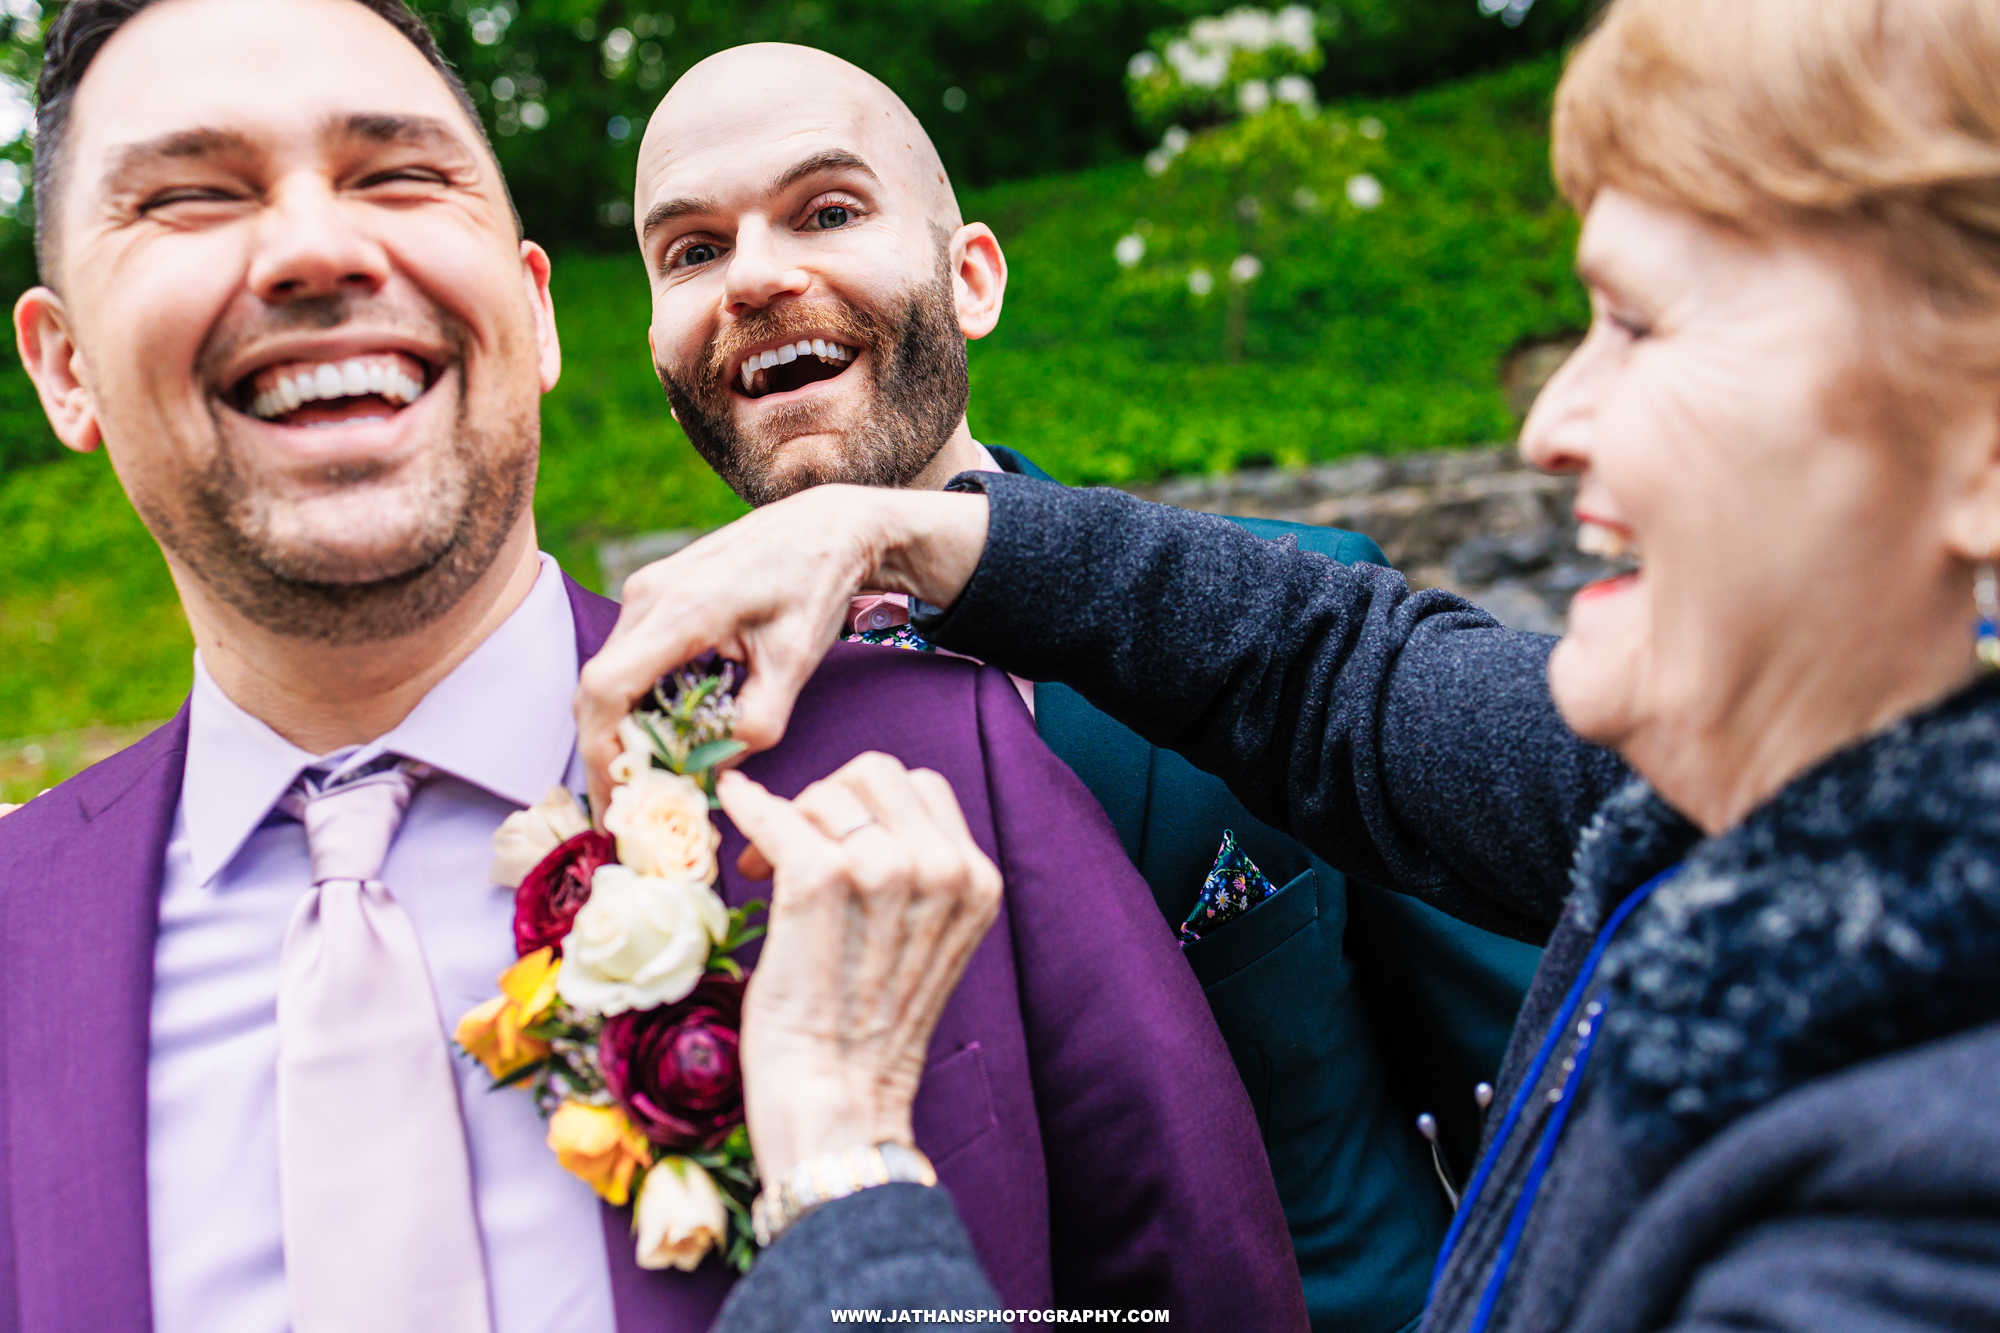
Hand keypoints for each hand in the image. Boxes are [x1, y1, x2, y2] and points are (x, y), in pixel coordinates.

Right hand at [575, 485, 989, 815]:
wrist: (824, 526)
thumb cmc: (814, 588)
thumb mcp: (795, 665)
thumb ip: (752, 727)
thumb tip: (709, 777)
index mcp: (682, 608)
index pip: (607, 688)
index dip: (602, 750)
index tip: (619, 799)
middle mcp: (648, 594)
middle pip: (596, 688)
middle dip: (605, 753)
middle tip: (627, 807)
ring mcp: (645, 589)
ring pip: (607, 674)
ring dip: (617, 730)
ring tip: (645, 779)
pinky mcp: (653, 593)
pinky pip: (625, 657)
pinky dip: (633, 701)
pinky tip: (659, 735)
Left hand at [716, 754, 1001, 1182]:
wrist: (836, 1106)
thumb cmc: (862, 1038)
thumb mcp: (919, 946)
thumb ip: (911, 882)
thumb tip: (848, 817)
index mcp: (976, 882)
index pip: (921, 788)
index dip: (867, 805)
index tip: (829, 840)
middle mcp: (944, 868)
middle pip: (878, 774)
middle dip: (828, 799)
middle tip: (791, 848)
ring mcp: (887, 872)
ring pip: (828, 793)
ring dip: (789, 819)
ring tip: (764, 871)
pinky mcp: (823, 883)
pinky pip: (779, 815)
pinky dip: (751, 807)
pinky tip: (734, 802)